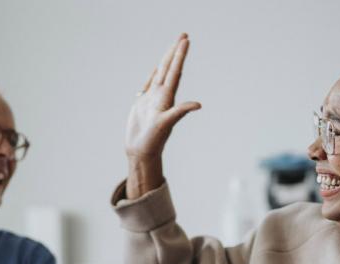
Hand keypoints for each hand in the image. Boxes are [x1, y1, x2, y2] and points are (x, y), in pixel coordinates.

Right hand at [125, 34, 200, 161]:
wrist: (142, 152)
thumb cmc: (153, 141)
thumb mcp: (166, 125)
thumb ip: (179, 112)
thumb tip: (198, 105)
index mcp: (167, 98)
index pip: (175, 72)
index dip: (179, 56)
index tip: (185, 40)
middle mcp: (161, 96)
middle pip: (169, 68)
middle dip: (176, 51)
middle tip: (184, 35)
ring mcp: (152, 99)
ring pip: (160, 74)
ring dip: (167, 60)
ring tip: (173, 46)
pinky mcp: (143, 104)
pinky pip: (149, 84)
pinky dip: (154, 74)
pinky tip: (157, 68)